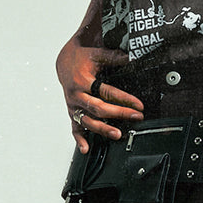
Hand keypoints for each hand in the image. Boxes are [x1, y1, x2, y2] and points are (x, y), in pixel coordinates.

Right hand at [57, 37, 142, 153]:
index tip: (138, 105)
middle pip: (99, 109)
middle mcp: (76, 95)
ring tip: (117, 135)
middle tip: (135, 117)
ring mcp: (73, 106)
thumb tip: (131, 56)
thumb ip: (114, 57)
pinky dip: (79, 139)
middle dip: (119, 114)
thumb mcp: (97, 54)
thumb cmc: (81, 58)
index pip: (106, 92)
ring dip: (103, 129)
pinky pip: (75, 128)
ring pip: (88, 121)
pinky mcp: (72, 113)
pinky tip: (86, 148)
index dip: (124, 99)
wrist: (64, 63)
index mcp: (82, 81)